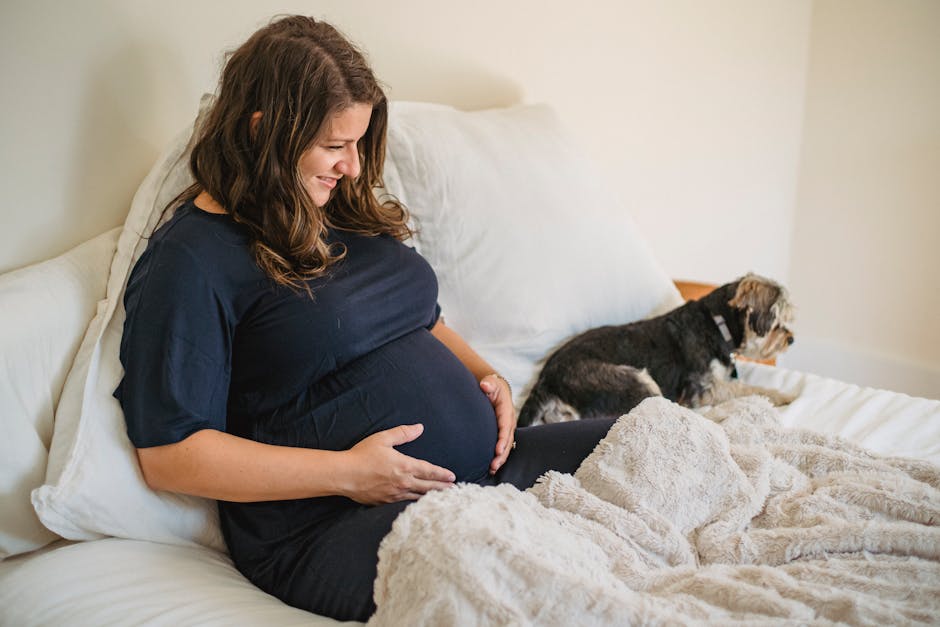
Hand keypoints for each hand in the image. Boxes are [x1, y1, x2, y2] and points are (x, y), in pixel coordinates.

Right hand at [339, 424, 455, 504]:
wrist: (344, 475)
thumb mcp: (383, 439)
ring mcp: (395, 494)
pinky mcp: (385, 502)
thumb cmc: (362, 455)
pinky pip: (405, 504)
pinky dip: (415, 504)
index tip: (452, 477)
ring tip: (441, 499)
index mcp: (404, 466)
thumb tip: (419, 428)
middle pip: (428, 487)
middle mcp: (403, 482)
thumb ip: (403, 433)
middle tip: (454, 491)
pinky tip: (419, 505)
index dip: (442, 474)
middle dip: (442, 488)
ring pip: (418, 497)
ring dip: (431, 498)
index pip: (429, 471)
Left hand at [480, 375, 516, 474]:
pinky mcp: (503, 433)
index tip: (498, 450)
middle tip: (493, 466)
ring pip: (507, 446)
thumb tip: (485, 385)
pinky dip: (498, 457)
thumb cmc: (492, 386)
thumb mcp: (491, 383)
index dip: (502, 439)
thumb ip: (488, 384)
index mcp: (507, 410)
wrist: (496, 389)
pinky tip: (491, 468)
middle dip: (502, 454)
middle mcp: (509, 421)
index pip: (505, 427)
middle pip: (508, 440)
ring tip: (492, 470)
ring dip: (501, 459)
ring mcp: (507, 428)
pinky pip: (503, 446)